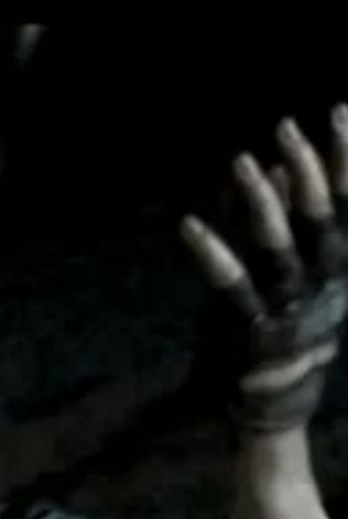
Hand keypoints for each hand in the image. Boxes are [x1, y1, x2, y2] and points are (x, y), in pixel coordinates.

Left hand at [181, 107, 347, 431]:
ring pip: (281, 247)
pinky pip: (232, 287)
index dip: (347, 156)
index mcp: (341, 268)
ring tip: (242, 162)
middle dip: (310, 167)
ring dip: (262, 203)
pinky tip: (189, 224)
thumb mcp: (299, 272)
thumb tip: (280, 167)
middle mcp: (326, 284)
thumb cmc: (283, 330)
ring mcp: (291, 308)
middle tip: (285, 126)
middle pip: (323, 217)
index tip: (340, 110)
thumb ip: (288, 220)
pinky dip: (211, 254)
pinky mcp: (254, 331)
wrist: (273, 406)